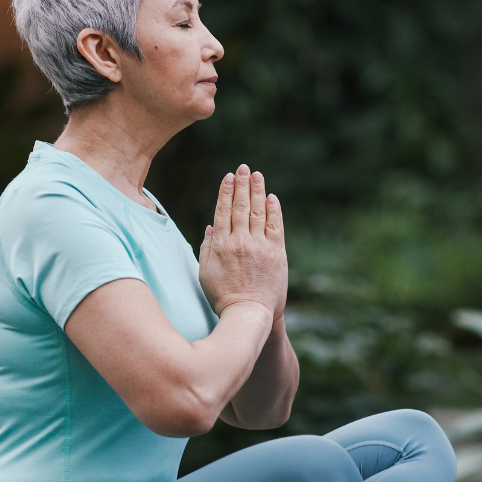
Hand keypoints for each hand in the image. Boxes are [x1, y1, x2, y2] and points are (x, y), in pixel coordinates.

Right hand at [199, 164, 287, 319]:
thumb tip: (211, 226)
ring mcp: (259, 246)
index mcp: (221, 245)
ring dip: (258, 191)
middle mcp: (240, 242)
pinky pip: (275, 226)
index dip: (226, 191)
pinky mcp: (276, 253)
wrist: (248, 313)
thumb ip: (206, 248)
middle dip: (242, 185)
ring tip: (257, 175)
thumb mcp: (205, 273)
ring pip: (258, 212)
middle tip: (243, 168)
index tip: (228, 177)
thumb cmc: (223, 296)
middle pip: (240, 206)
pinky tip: (271, 197)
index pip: (223, 211)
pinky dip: (274, 210)